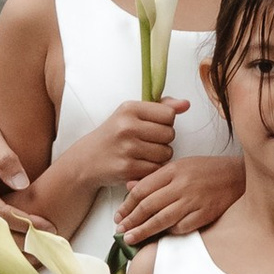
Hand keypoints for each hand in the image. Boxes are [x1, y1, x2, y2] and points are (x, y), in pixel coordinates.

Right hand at [72, 96, 188, 196]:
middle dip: (164, 140)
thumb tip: (186, 104)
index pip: (169, 114)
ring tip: (145, 153)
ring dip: (160, 156)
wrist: (87, 160)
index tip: (154, 126)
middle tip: (149, 142)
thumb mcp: (132, 114)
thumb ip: (161, 107)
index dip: (166, 122)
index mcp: (130, 108)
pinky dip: (152, 169)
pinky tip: (140, 164)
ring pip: (166, 153)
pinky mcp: (127, 168)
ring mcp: (127, 148)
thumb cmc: (114, 134)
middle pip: (170, 134)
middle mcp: (127, 126)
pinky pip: (156, 169)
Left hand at [118, 149, 242, 241]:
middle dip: (131, 220)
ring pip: (162, 219)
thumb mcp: (180, 165)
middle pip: (149, 206)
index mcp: (174, 170)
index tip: (119, 215)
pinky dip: (170, 232)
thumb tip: (130, 187)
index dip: (127, 204)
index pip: (143, 189)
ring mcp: (194, 200)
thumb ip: (155, 177)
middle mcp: (182, 184)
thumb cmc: (208, 170)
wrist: (238, 175)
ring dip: (143, 231)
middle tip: (120, 230)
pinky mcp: (205, 214)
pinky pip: (182, 227)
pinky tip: (162, 235)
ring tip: (131, 239)